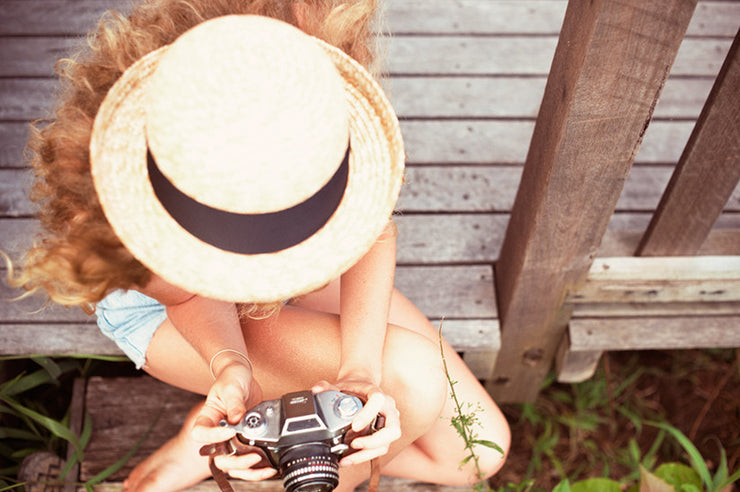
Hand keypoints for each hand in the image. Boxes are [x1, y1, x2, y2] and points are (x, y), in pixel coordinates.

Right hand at [192, 361, 276, 480]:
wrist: (243, 376)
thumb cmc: (231, 378)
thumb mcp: (231, 387)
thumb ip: (234, 403)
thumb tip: (238, 419)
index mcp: (207, 418)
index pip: (201, 434)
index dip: (214, 437)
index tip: (231, 431)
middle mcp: (217, 432)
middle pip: (218, 457)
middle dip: (236, 461)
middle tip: (254, 455)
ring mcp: (231, 439)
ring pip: (232, 464)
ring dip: (247, 470)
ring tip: (263, 465)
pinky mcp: (244, 440)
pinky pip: (246, 459)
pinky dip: (257, 468)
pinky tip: (268, 466)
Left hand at [312, 378, 401, 466]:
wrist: (362, 388)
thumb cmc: (354, 387)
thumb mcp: (340, 384)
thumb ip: (327, 386)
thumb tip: (315, 390)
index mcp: (377, 394)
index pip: (378, 401)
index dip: (367, 414)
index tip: (354, 425)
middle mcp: (388, 409)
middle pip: (393, 429)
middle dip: (373, 441)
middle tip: (354, 444)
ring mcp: (388, 424)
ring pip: (386, 444)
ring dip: (366, 454)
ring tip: (347, 458)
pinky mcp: (383, 436)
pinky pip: (378, 450)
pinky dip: (364, 457)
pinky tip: (349, 459)